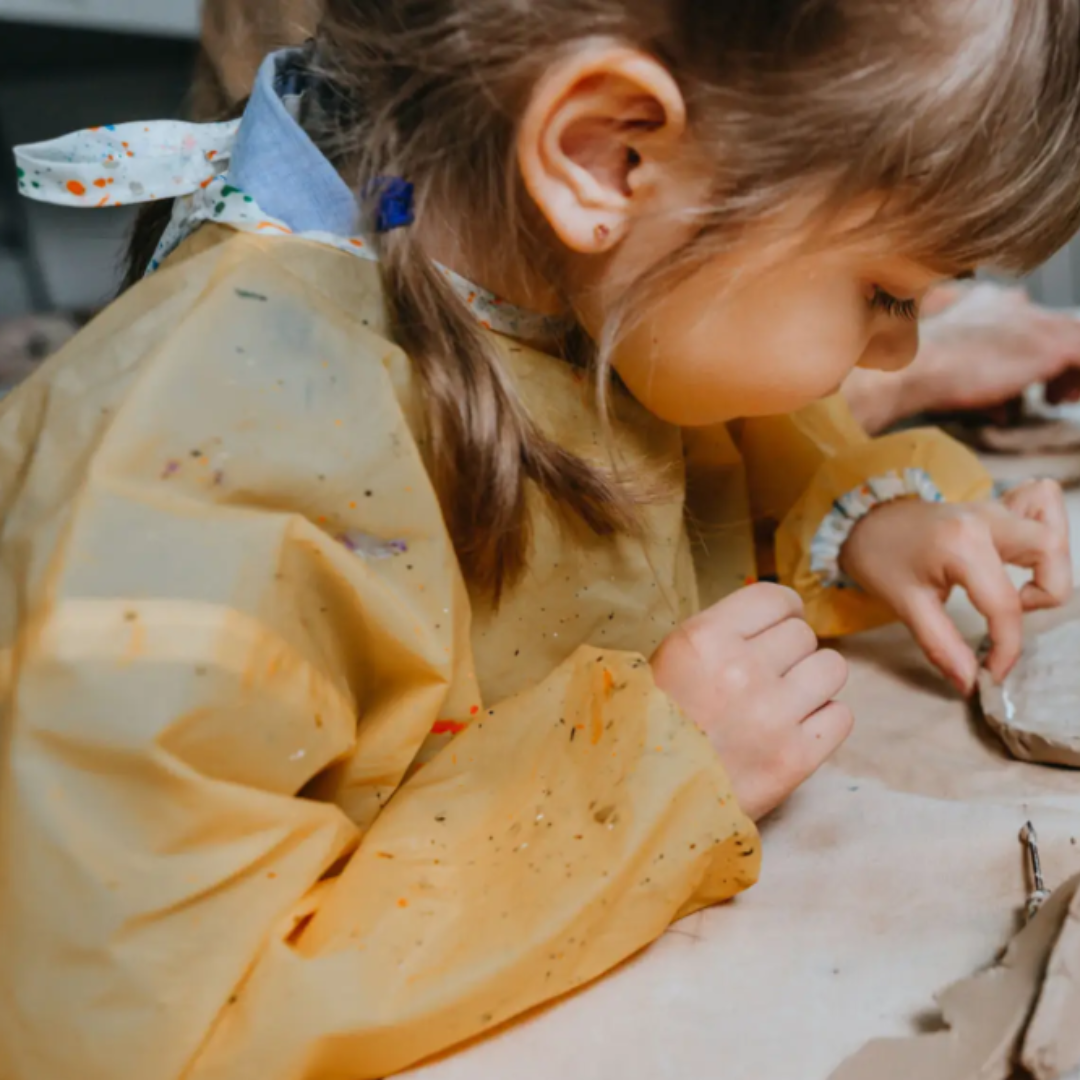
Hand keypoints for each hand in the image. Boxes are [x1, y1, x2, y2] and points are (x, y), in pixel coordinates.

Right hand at [652, 584, 851, 819]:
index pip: (776, 598)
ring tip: (787, 701)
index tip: (777, 626)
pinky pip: (841, 716)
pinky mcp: (796, 758)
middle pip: (803, 634)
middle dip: (790, 652)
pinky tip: (796, 730)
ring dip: (814, 681)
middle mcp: (742, 669)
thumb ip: (721, 635)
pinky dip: (823, 721)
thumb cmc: (654, 728)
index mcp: (705, 638)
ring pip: (832, 668)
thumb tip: (776, 618)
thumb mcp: (671, 662)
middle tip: (769, 676)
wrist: (647, 801)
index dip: (782, 611)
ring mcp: (773, 715)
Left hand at [839, 481, 1072, 693]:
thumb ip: (942, 646)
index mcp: (961, 545)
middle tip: (1009, 614)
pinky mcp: (998, 506)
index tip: (992, 672)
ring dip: (1050, 564)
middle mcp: (986, 519)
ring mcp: (995, 508)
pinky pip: (1040, 503)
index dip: (1007, 648)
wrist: (863, 520)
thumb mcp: (905, 605)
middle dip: (1045, 594)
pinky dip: (1043, 530)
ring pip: (1052, 528)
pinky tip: (1021, 556)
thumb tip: (971, 683)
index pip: (1006, 604)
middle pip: (1051, 549)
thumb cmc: (880, 558)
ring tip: (1018, 588)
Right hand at [844, 284, 1079, 433]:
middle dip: (1054, 362)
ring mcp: (1036, 322)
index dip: (1031, 353)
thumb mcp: (950, 366)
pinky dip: (1078, 381)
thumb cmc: (918, 369)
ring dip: (1070, 373)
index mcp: (990, 302)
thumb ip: (982, 378)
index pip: (1027, 323)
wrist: (915, 365)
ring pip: (1074, 340)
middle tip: (1050, 393)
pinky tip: (1061, 400)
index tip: (1026, 381)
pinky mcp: (1052, 346)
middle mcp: (1017, 304)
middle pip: (1055, 329)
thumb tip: (1002, 408)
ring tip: (1058, 398)